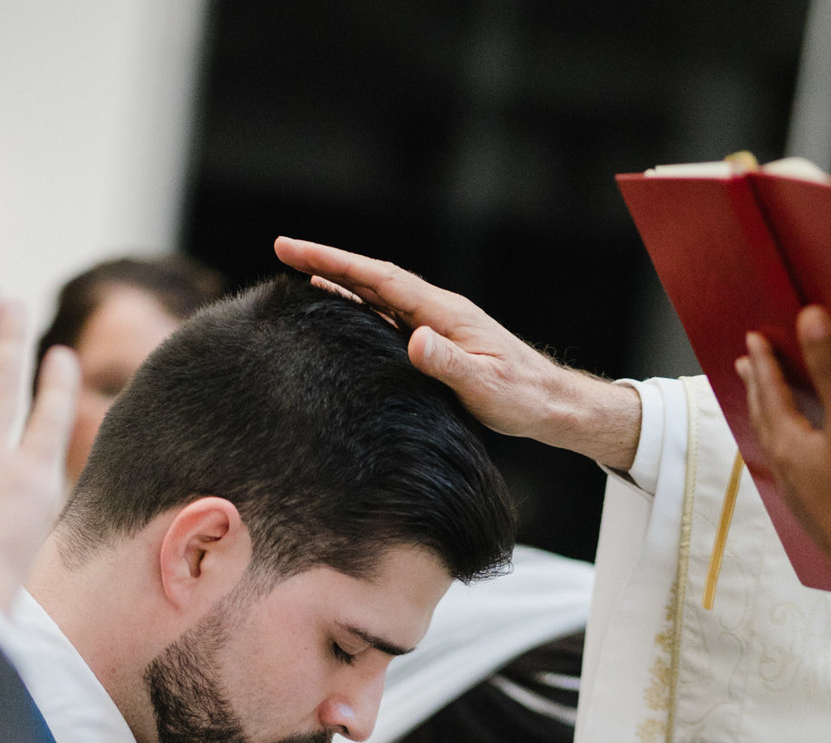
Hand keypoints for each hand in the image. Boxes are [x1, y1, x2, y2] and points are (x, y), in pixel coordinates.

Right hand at [274, 237, 641, 469]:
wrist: (549, 404)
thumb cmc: (520, 398)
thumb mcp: (484, 386)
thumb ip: (449, 363)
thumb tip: (413, 339)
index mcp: (443, 312)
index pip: (379, 278)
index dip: (335, 261)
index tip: (294, 249)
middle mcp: (436, 310)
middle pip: (372, 277)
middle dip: (327, 261)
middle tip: (281, 250)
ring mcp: (436, 324)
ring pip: (377, 294)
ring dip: (340, 281)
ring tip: (299, 276)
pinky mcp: (436, 341)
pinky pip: (387, 317)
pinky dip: (359, 307)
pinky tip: (342, 313)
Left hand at [737, 306, 830, 650]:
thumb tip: (809, 320)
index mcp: (790, 448)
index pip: (770, 394)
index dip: (764, 363)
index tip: (753, 339)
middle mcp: (788, 472)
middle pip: (766, 418)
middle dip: (758, 387)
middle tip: (746, 364)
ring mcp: (802, 495)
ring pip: (778, 444)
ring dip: (772, 416)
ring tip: (768, 402)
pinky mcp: (821, 511)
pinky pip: (796, 467)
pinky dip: (793, 445)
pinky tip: (804, 453)